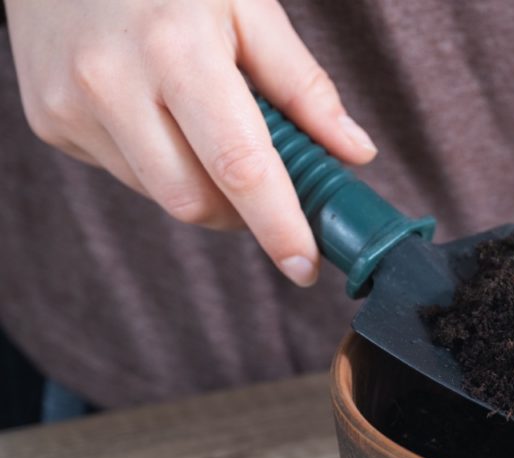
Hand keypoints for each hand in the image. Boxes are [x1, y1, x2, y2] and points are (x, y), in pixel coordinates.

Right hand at [4, 0, 377, 285]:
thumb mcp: (248, 6)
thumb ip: (303, 86)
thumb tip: (354, 153)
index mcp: (177, 50)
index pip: (240, 167)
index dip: (278, 226)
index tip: (306, 266)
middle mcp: (113, 83)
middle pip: (196, 201)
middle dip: (244, 213)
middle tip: (269, 189)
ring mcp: (71, 107)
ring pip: (162, 195)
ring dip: (202, 185)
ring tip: (206, 125)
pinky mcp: (51, 123)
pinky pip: (127, 175)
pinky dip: (161, 164)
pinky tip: (158, 114)